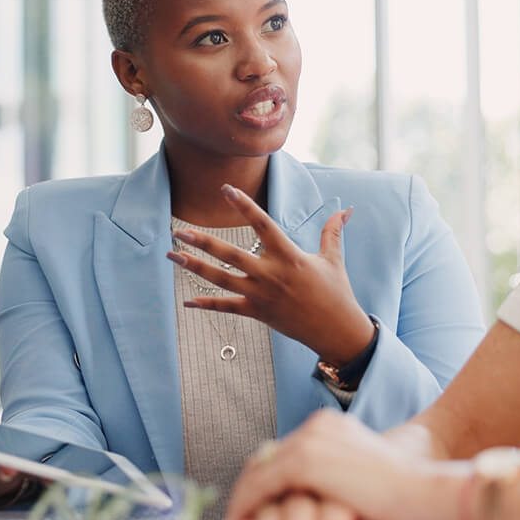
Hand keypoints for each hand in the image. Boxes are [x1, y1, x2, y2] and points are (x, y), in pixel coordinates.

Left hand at [166, 184, 374, 364]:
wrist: (337, 330)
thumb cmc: (337, 292)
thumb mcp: (334, 259)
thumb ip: (332, 232)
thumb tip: (345, 210)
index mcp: (289, 255)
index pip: (262, 224)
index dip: (244, 205)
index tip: (225, 189)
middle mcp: (271, 274)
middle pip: (230, 254)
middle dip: (202, 242)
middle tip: (179, 231)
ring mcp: (262, 295)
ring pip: (221, 279)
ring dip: (196, 267)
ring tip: (173, 256)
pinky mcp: (258, 313)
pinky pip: (228, 307)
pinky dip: (207, 304)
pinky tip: (188, 300)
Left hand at [221, 411, 465, 519]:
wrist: (423, 490)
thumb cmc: (401, 493)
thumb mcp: (356, 482)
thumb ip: (329, 482)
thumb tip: (300, 506)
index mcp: (330, 427)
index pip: (281, 453)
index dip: (261, 484)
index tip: (249, 512)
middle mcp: (317, 427)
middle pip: (264, 460)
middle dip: (247, 498)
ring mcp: (311, 440)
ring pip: (259, 475)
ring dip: (244, 510)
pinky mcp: (307, 461)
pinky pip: (260, 488)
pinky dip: (246, 512)